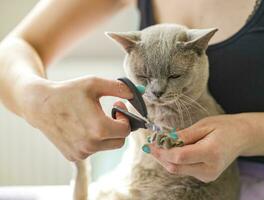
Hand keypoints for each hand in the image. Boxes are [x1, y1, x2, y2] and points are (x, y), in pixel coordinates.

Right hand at [18, 75, 132, 160]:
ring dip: (106, 133)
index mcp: (99, 129)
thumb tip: (137, 93)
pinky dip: (93, 140)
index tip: (116, 107)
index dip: (125, 117)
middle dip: (118, 127)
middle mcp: (90, 145)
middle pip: (119, 141)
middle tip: (110, 113)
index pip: (126, 130)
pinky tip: (82, 127)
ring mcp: (81, 153)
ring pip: (106, 146)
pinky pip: (93, 150)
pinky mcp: (73, 157)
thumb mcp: (94, 84)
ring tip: (93, 118)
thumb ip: (119, 88)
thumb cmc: (68, 92)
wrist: (39, 105)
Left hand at [147, 114, 251, 181]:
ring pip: (178, 170)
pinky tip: (174, 149)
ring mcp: (208, 175)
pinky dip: (175, 160)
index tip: (151, 143)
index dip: (162, 151)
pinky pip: (184, 170)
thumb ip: (184, 135)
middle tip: (152, 143)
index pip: (179, 157)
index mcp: (211, 153)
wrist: (242, 137)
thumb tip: (164, 140)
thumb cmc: (224, 127)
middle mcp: (210, 169)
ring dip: (166, 158)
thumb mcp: (203, 125)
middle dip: (160, 156)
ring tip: (161, 144)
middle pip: (175, 167)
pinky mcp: (206, 177)